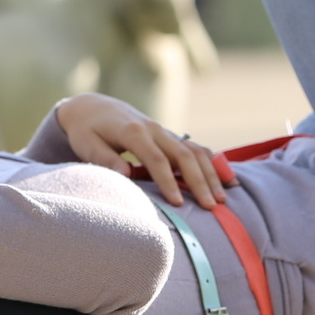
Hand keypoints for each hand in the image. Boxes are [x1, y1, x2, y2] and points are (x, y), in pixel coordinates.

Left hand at [54, 92, 229, 206]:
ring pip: (195, 151)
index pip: (156, 159)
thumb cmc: (87, 131)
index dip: (168, 182)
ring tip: (222, 199)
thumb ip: (105, 159)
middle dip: (199, 181)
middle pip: (183, 155)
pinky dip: (213, 163)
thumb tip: (125, 174)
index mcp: (133, 131)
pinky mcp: (170, 137)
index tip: (179, 203)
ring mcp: (164, 132)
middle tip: (211, 207)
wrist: (94, 108)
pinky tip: (226, 180)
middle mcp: (154, 129)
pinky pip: (196, 148)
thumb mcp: (87, 144)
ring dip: (211, 174)